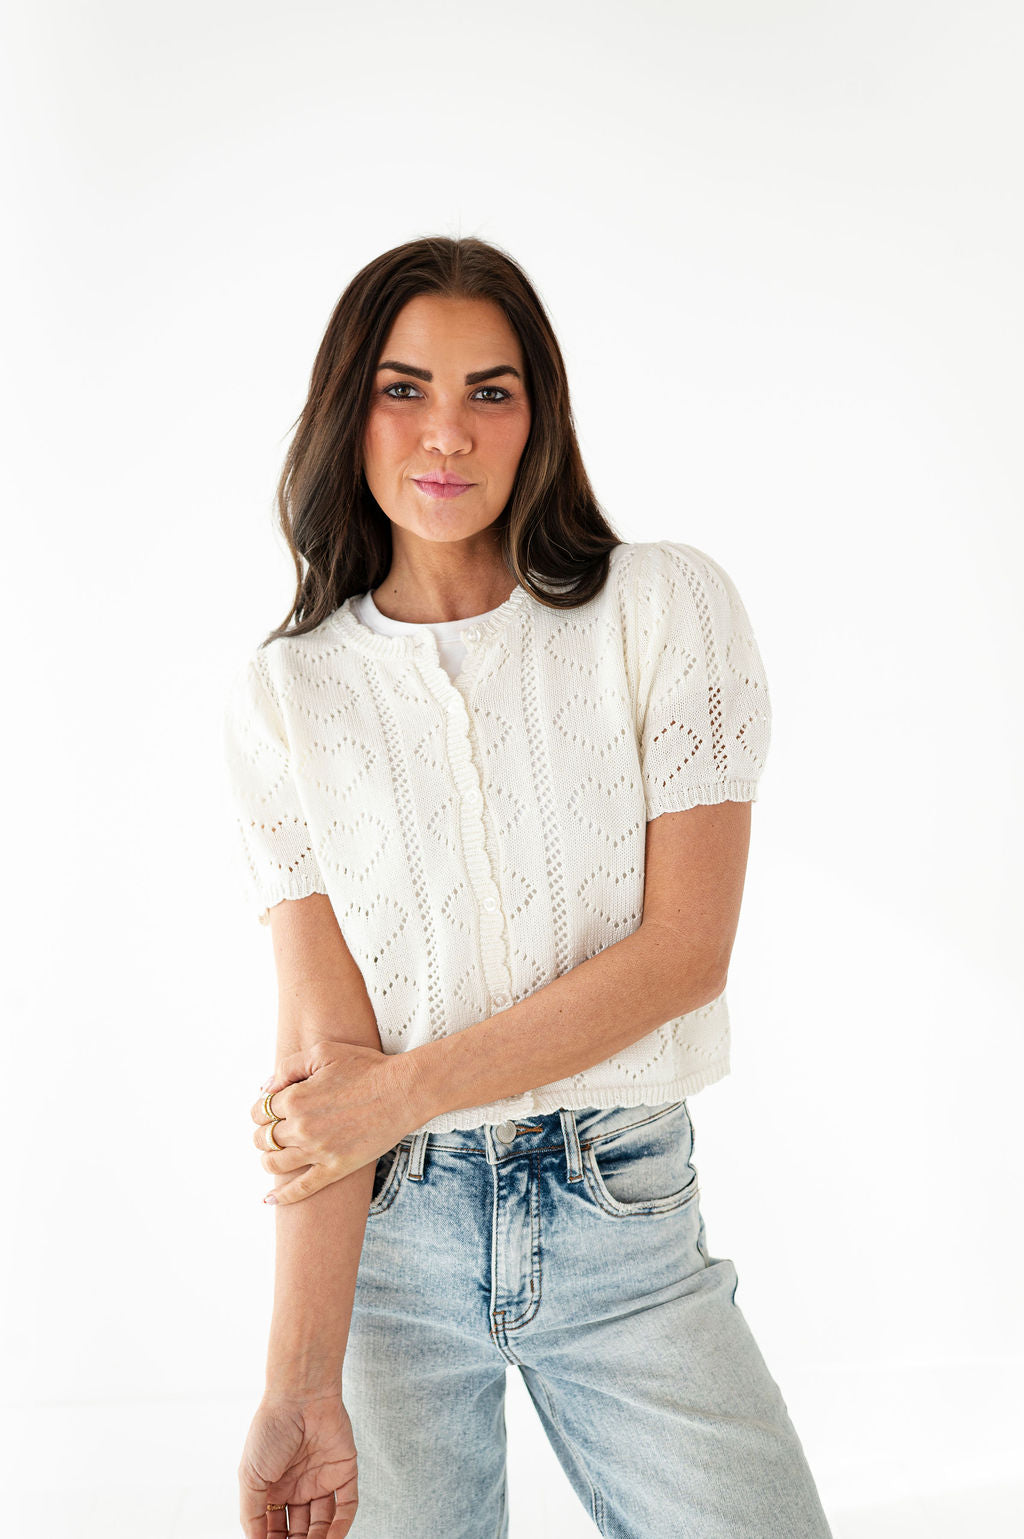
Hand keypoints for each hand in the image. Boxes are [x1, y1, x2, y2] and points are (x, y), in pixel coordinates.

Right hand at [238, 1389, 356, 1536]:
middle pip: (300, 1529)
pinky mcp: (344, 1471)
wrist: (299, 1396)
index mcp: (274, 1487)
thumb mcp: (250, 1476)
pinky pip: (346, 1505)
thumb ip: (252, 1513)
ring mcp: (322, 1479)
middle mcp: (298, 1485)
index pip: (274, 1527)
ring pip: (323, 1522)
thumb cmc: (271, 1429)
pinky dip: (341, 1527)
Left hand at [250, 1040, 421, 1205]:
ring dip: (267, 1159)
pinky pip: (301, 1190)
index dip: (261, 1109)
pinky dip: (281, 1197)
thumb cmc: (366, 1067)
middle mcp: (302, 1128)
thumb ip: (288, 1067)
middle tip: (272, 1129)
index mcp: (295, 1098)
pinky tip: (268, 1199)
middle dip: (262, 1133)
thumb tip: (264, 1088)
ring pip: (274, 1165)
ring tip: (273, 1154)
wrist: (403, 1091)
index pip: (260, 1110)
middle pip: (263, 1138)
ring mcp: (318, 1151)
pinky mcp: (335, 1169)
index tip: (270, 1108)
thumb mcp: (324, 1052)